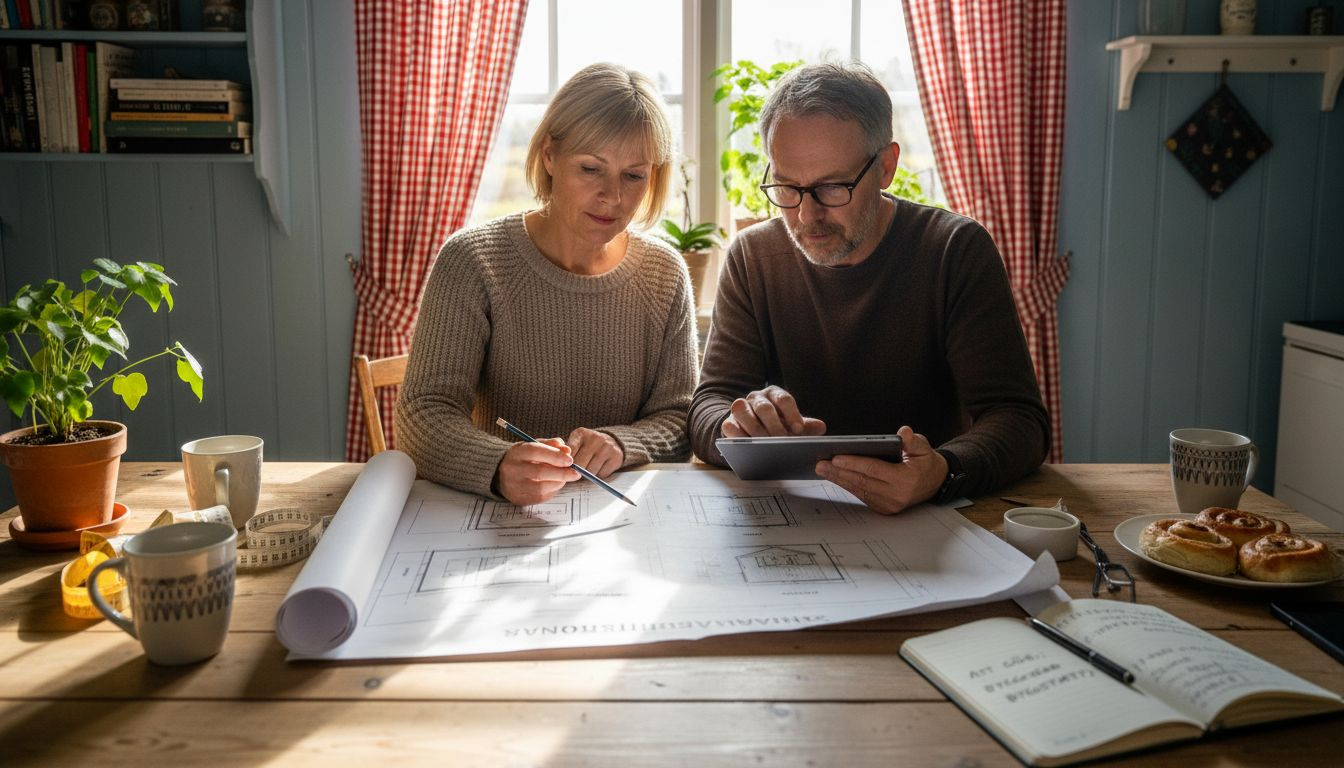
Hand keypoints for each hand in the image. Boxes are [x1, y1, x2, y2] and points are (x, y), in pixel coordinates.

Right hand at [496, 438, 580, 505]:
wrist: (500, 474)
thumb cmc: (522, 458)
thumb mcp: (533, 445)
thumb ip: (550, 445)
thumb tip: (566, 449)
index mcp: (516, 453)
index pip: (535, 452)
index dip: (554, 456)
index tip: (570, 459)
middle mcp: (512, 470)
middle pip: (539, 472)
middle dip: (561, 473)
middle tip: (575, 472)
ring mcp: (514, 486)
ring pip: (541, 487)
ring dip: (558, 483)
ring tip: (565, 478)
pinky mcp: (519, 499)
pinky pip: (540, 497)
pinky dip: (552, 491)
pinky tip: (555, 485)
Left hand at [566, 427, 623, 477]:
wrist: (611, 441)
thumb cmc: (587, 446)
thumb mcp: (576, 444)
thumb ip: (566, 454)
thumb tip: (562, 470)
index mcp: (580, 433)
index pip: (569, 453)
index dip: (566, 464)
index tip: (567, 469)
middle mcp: (595, 438)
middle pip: (580, 464)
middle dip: (576, 472)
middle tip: (576, 473)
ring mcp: (607, 447)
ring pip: (591, 471)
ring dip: (588, 475)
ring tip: (588, 469)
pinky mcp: (616, 457)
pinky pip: (602, 474)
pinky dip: (598, 475)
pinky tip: (599, 468)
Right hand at [721, 385, 826, 436]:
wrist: (753, 430)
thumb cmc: (777, 425)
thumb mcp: (792, 424)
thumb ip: (806, 425)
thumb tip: (820, 427)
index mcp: (775, 394)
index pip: (784, 399)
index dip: (792, 414)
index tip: (798, 429)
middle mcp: (757, 398)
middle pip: (764, 407)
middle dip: (774, 424)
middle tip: (782, 440)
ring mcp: (740, 408)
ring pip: (742, 410)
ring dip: (754, 428)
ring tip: (765, 444)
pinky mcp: (728, 421)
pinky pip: (729, 425)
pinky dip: (737, 435)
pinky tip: (748, 445)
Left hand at [815, 426, 946, 514]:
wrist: (935, 483)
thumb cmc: (925, 462)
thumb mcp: (923, 447)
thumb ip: (913, 440)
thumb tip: (904, 432)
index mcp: (906, 479)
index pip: (875, 470)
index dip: (854, 463)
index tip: (837, 458)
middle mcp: (896, 495)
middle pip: (862, 481)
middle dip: (839, 472)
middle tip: (821, 464)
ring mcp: (889, 504)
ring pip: (859, 489)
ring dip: (839, 479)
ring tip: (823, 469)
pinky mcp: (883, 508)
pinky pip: (862, 495)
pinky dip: (848, 485)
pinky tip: (835, 476)